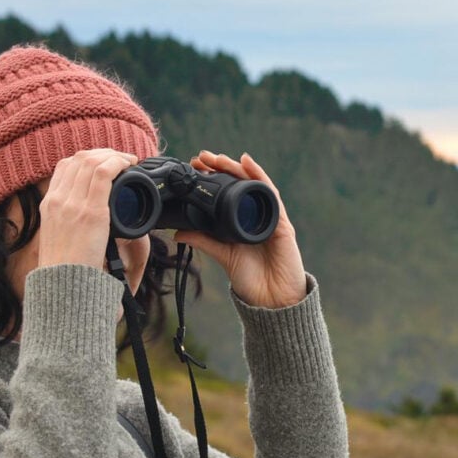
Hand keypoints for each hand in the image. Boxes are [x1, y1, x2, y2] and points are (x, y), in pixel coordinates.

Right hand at [37, 149, 137, 269]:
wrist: (63, 286)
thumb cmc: (66, 270)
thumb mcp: (59, 240)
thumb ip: (69, 224)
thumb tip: (88, 219)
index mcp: (48, 205)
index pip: (64, 167)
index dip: (86, 158)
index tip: (103, 162)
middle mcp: (58, 200)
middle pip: (78, 160)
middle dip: (102, 153)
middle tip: (120, 159)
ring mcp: (73, 204)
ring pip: (91, 162)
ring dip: (113, 155)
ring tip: (128, 160)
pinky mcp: (91, 212)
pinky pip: (103, 174)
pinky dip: (118, 163)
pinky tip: (128, 164)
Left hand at [177, 150, 306, 308]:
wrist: (273, 300)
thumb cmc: (251, 279)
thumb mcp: (222, 255)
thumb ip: (203, 240)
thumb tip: (176, 231)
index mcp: (242, 221)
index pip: (228, 192)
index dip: (213, 177)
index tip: (195, 166)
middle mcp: (256, 215)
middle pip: (240, 183)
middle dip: (222, 167)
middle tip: (203, 156)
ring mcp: (270, 217)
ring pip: (254, 184)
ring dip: (238, 168)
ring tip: (221, 158)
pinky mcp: (281, 223)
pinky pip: (271, 195)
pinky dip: (260, 177)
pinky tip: (249, 164)